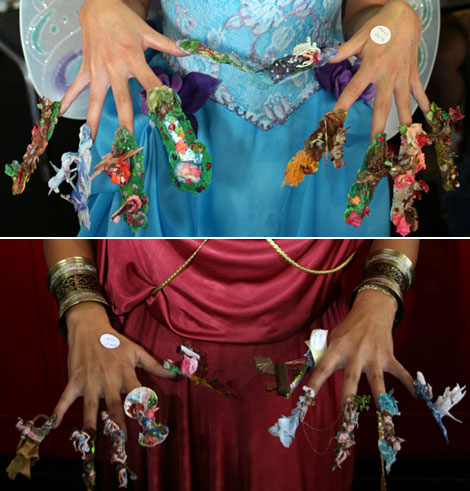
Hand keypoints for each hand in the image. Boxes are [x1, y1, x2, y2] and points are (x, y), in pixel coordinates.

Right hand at [52, 302, 174, 433]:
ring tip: (90, 439)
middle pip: (114, 404)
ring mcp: (90, 380)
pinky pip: (65, 397)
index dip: (141, 405)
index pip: (136, 392)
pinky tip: (54, 424)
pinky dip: (59, 410)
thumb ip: (156, 366)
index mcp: (126, 372)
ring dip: (90, 422)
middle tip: (121, 441)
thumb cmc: (116, 342)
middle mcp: (109, 379)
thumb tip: (176, 375)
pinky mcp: (74, 380)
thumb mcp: (137, 352)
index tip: (147, 421)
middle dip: (118, 422)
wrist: (90, 328)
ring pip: (91, 405)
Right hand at [60, 0, 186, 138]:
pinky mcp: (86, 68)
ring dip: (93, 119)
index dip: (158, 97)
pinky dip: (68, 98)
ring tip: (92, 138)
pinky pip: (76, 86)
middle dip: (124, 121)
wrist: (99, 6)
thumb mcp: (147, 32)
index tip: (164, 115)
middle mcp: (114, 67)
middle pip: (121, 99)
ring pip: (95, 98)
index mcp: (133, 58)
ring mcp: (98, 69)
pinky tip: (61, 114)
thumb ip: (168, 45)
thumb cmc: (125, 21)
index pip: (149, 82)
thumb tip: (189, 50)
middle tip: (127, 141)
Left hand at [306, 289, 414, 407]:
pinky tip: (417, 395)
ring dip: (380, 397)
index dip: (314, 384)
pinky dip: (409, 383)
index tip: (306, 400)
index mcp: (337, 349)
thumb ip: (326, 354)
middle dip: (349, 397)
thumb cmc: (348, 329)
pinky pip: (400, 372)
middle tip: (346, 416)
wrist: (371, 311)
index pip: (322, 368)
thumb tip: (313, 371)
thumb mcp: (333, 337)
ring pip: (376, 380)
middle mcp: (354, 354)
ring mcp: (373, 356)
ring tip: (385, 416)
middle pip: (350, 378)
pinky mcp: (388, 356)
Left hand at [330, 0, 430, 140]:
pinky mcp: (413, 73)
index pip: (353, 90)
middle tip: (374, 145)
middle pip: (382, 105)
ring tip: (405, 140)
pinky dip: (424, 103)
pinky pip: (418, 91)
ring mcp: (403, 75)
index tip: (334, 121)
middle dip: (378, 126)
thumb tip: (324, 58)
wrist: (406, 14)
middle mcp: (389, 74)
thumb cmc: (380, 26)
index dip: (342, 106)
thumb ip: (342, 51)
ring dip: (404, 121)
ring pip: (403, 102)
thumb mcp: (360, 37)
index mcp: (372, 65)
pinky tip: (426, 118)